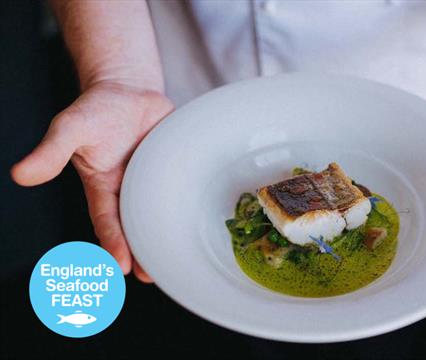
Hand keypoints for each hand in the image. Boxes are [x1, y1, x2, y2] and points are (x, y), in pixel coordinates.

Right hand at [11, 81, 173, 281]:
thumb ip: (50, 152)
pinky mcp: (175, 169)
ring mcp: (154, 180)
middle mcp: (129, 189)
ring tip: (176, 260)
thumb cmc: (96, 109)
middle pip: (135, 226)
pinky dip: (189, 207)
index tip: (121, 266)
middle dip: (142, 252)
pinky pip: (182, 190)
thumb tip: (20, 175)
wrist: (129, 89)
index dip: (113, 243)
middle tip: (151, 275)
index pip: (107, 220)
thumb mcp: (71, 127)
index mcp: (103, 186)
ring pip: (160, 214)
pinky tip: (200, 220)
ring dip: (165, 236)